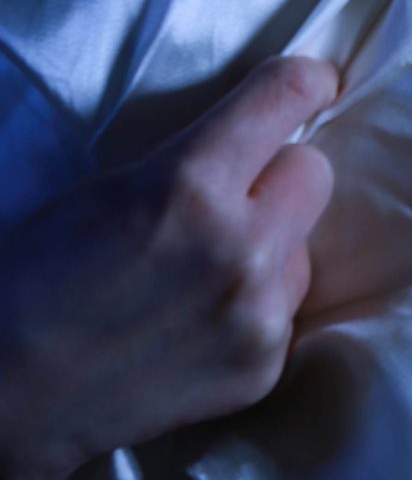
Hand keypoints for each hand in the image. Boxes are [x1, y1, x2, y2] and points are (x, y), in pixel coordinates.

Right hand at [0, 54, 339, 479]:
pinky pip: (284, 310)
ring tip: (201, 273)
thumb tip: (262, 138)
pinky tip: (196, 324)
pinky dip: (253, 309)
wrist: (3, 396)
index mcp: (191, 184)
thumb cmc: (36, 275)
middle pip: (314, 172)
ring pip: (303, 245)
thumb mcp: (112, 186)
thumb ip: (196, 159)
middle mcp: (240, 248)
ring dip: (269, 247)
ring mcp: (256, 315)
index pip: (287, 97)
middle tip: (234, 195)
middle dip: (277, 175)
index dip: (304, 83)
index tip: (313, 85)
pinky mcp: (261, 368)